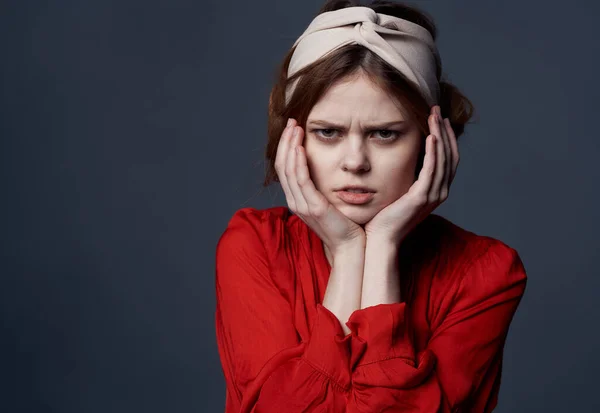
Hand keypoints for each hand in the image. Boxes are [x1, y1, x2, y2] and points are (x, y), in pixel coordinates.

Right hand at [275, 118, 365, 254]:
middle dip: (286, 141)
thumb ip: (323, 186)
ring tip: (295, 128)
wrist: (352, 246)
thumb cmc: (346, 225)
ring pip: (288, 170)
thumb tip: (327, 168)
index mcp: (297, 199)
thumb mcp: (330, 201)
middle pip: (282, 166)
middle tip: (292, 122)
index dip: (286, 147)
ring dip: (290, 146)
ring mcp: (302, 205)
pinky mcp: (312, 207)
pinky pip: (300, 180)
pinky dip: (298, 161)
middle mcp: (295, 201)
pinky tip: (301, 147)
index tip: (293, 128)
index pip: (284, 168)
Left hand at [364, 105, 459, 244]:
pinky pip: (432, 170)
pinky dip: (434, 152)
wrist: (380, 238)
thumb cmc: (384, 217)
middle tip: (437, 110)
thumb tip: (401, 159)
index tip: (439, 119)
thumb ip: (406, 177)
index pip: (449, 159)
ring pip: (444, 159)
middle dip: (445, 131)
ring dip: (440, 135)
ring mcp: (432, 196)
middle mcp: (439, 192)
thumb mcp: (399, 192)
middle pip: (450, 155)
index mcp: (435, 191)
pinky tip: (431, 136)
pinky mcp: (421, 197)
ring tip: (434, 117)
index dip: (446, 137)